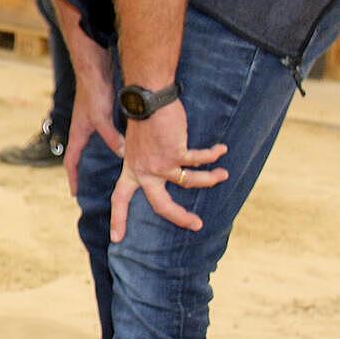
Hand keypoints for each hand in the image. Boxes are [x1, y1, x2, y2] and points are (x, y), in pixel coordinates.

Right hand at [65, 40, 122, 197]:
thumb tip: (124, 155)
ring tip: (100, 169)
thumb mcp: (102, 119)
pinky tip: (118, 145)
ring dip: (91, 157)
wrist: (94, 69)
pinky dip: (106, 143)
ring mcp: (89, 121)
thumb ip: (112, 137)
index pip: (71, 162)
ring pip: (89, 145)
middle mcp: (81, 129)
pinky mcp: (98, 113)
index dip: (73, 178)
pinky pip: (100, 134)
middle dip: (79, 171)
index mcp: (78, 133)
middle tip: (85, 185)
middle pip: (77, 155)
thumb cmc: (94, 93)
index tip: (74, 193)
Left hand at [109, 101, 228, 240]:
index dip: (118, 219)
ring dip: (210, 179)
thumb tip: (147, 165)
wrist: (147, 99)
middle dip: (180, 218)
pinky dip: (212, 155)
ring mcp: (160, 164)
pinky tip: (221, 150)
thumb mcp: (135, 144)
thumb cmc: (143, 118)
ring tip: (223, 176)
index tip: (116, 239)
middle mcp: (144, 171)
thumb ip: (141, 159)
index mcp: (132, 170)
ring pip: (189, 183)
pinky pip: (199, 160)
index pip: (119, 199)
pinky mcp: (175, 153)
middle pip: (161, 205)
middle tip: (197, 226)